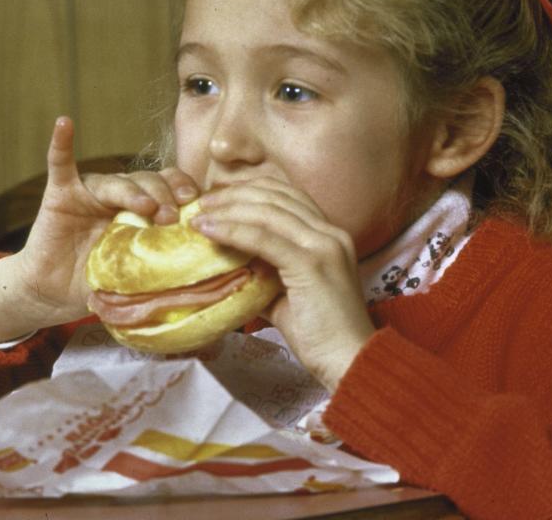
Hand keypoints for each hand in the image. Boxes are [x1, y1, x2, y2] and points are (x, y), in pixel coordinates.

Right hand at [0, 116, 199, 342]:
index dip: (185, 191)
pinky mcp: (60, 195)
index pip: (170, 188)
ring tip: (146, 207)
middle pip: (148, 181)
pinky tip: (65, 124)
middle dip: (163, 196)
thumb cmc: (100, 282)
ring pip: (116, 181)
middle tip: (171, 217)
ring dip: (133, 191)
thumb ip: (162, 266)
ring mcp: (90, 192)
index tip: (197, 206)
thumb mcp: (137, 273)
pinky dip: (62, 144)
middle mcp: (120, 194)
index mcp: (144, 209)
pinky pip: (60, 165)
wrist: (54, 293)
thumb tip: (201, 277)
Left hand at [192, 178, 374, 391]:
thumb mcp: (288, 295)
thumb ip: (266, 275)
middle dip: (235, 194)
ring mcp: (324, 245)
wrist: (350, 361)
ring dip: (228, 209)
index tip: (221, 198)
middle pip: (276, 197)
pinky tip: (209, 231)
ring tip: (200, 215)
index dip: (252, 190)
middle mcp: (331, 233)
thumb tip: (232, 267)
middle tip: (203, 202)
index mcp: (330, 236)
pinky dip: (232, 230)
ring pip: (268, 212)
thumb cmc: (320, 335)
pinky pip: (264, 238)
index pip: (288, 196)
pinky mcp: (312, 263)